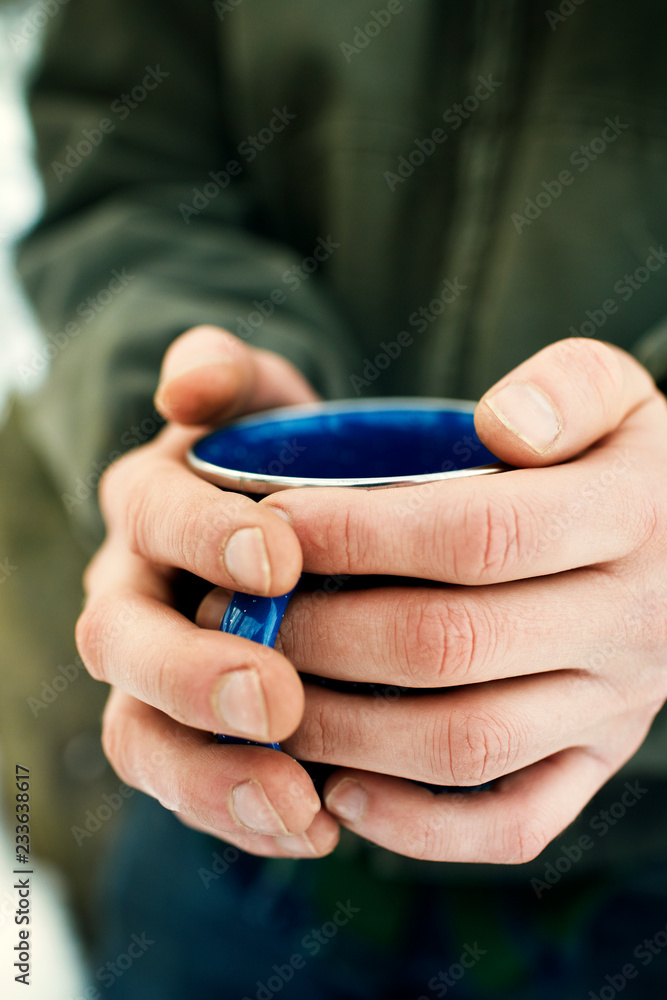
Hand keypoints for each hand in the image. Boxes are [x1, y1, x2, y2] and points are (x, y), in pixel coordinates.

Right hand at [76, 325, 339, 857]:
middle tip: (276, 698)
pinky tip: (321, 827)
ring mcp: (153, 673)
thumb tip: (189, 385)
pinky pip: (193, 787)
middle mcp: (133, 594)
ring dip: (213, 777)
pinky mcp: (188, 736)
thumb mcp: (258, 399)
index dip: (203, 538)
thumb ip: (224, 374)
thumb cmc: (281, 456)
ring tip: (299, 807)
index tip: (283, 558)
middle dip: (193, 674)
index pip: (151, 517)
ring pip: (143, 735)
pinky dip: (246, 814)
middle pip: (123, 644)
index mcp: (148, 508)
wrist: (289, 519)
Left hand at [235, 337, 665, 863]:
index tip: (270, 523)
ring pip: (466, 745)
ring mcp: (614, 709)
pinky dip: (419, 828)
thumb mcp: (611, 392)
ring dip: (344, 730)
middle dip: (323, 632)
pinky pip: (511, 825)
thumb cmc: (615, 458)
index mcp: (630, 518)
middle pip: (450, 644)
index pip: (477, 534)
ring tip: (261, 693)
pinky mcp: (595, 764)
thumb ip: (567, 387)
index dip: (359, 533)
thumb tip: (503, 427)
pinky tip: (339, 793)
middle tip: (236, 613)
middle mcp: (631, 625)